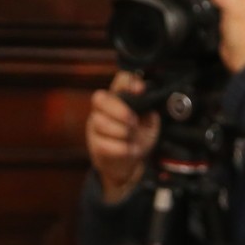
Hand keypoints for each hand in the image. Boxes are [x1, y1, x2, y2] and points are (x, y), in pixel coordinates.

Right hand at [86, 71, 157, 203]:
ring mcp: (96, 127)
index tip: (141, 90)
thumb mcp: (149, 123)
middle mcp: (103, 109)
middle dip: (119, 110)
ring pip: (101, 122)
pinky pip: (105, 144)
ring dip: (121, 131)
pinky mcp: (95, 145)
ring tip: (131, 137)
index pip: (120, 80)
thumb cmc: (138, 138)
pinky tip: (131, 150)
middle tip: (133, 121)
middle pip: (100, 98)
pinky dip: (122, 148)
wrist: (128, 164)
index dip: (129, 82)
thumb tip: (145, 100)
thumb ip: (147, 110)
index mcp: (118, 98)